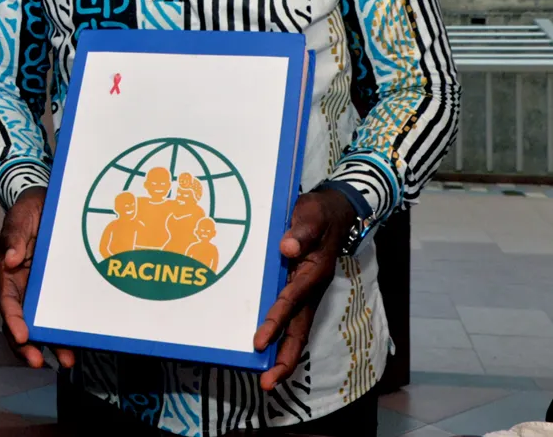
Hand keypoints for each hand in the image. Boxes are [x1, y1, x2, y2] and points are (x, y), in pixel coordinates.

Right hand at [0, 187, 73, 369]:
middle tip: (38, 361)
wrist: (49, 202)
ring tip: (67, 360)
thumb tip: (10, 259)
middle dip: (26, 345)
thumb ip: (15, 236)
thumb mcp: (21, 216)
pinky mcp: (61, 289)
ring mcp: (42, 291)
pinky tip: (81, 343)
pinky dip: (68, 330)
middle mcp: (24, 287)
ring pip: (42, 324)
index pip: (7, 301)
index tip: (22, 336)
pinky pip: (63, 312)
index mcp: (9, 272)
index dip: (13, 321)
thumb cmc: (30, 209)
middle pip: (21, 322)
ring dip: (51, 344)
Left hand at [252, 189, 357, 390]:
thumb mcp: (310, 215)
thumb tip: (287, 248)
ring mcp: (307, 292)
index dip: (275, 321)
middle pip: (299, 330)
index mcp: (314, 273)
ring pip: (296, 329)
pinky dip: (281, 337)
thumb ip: (300, 231)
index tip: (258, 341)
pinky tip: (266, 350)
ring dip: (283, 355)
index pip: (291, 301)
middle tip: (267, 384)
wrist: (336, 211)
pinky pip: (291, 319)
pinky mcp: (300, 290)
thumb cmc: (319, 213)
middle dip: (285, 359)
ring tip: (267, 379)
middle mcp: (312, 289)